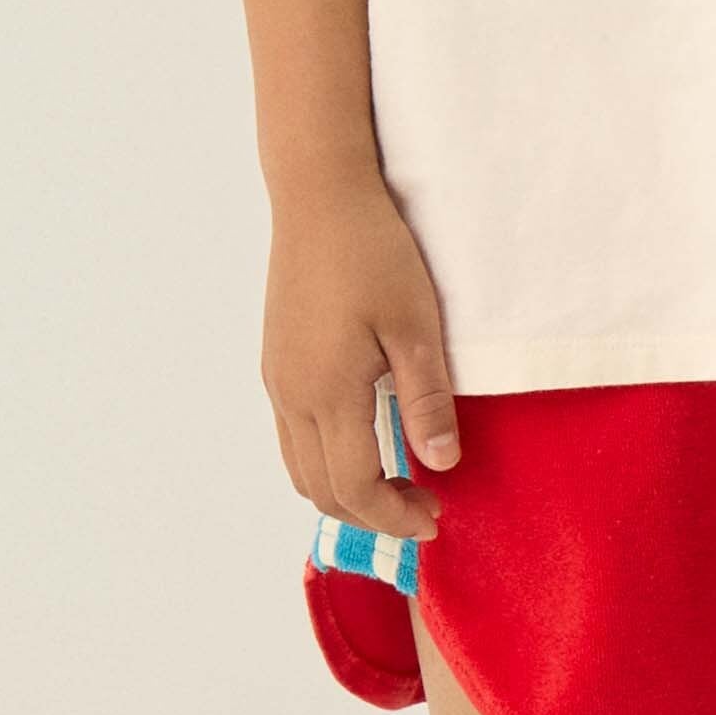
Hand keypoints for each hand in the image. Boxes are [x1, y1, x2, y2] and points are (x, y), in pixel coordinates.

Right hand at [262, 157, 460, 543]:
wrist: (320, 196)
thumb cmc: (375, 253)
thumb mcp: (417, 326)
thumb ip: (428, 400)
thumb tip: (441, 464)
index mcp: (328, 391)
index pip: (355, 486)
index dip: (395, 516)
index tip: (435, 517)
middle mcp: (292, 396)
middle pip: (321, 490)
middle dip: (372, 513)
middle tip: (424, 507)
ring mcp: (277, 381)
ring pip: (300, 469)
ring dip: (346, 490)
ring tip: (396, 482)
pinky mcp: (275, 364)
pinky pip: (292, 437)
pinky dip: (326, 461)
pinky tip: (365, 441)